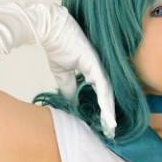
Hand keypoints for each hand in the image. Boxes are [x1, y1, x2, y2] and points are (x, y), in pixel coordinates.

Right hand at [0, 0, 116, 137]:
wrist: (50, 28)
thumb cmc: (58, 45)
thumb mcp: (63, 74)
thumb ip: (69, 89)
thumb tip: (71, 104)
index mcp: (94, 70)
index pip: (102, 93)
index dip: (103, 110)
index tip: (104, 126)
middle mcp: (100, 69)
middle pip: (108, 96)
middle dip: (109, 116)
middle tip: (111, 134)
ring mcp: (99, 65)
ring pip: (108, 94)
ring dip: (109, 113)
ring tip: (111, 130)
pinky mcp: (95, 64)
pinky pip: (103, 87)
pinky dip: (106, 103)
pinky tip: (108, 117)